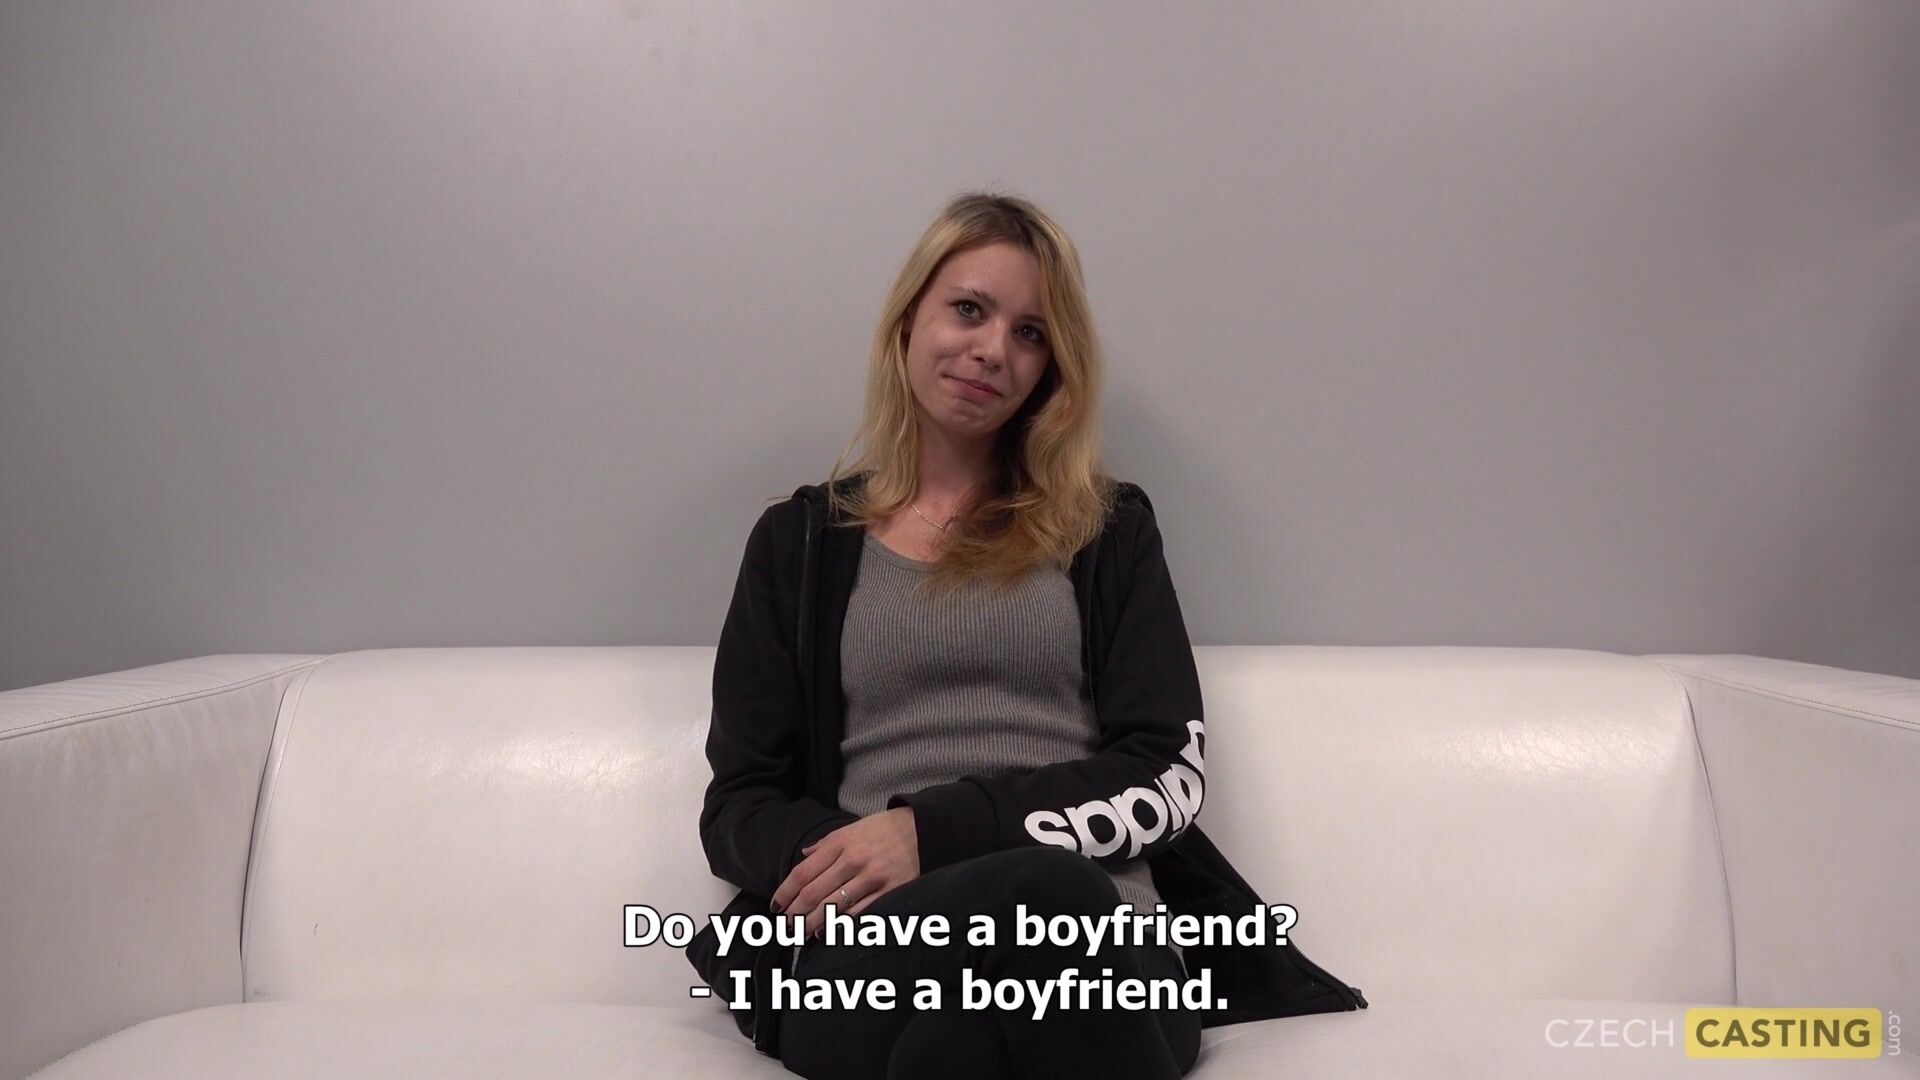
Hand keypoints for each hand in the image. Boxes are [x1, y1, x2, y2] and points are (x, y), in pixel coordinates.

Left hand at [772, 807, 919, 938]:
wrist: (922, 829)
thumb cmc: (884, 830)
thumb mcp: (851, 829)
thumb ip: (826, 844)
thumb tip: (804, 855)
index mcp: (841, 843)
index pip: (803, 872)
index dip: (786, 892)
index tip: (776, 906)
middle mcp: (854, 859)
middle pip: (814, 893)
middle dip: (795, 913)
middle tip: (786, 926)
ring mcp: (872, 876)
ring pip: (833, 906)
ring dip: (812, 924)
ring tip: (801, 933)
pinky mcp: (890, 890)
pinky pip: (859, 913)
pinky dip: (839, 925)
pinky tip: (826, 932)